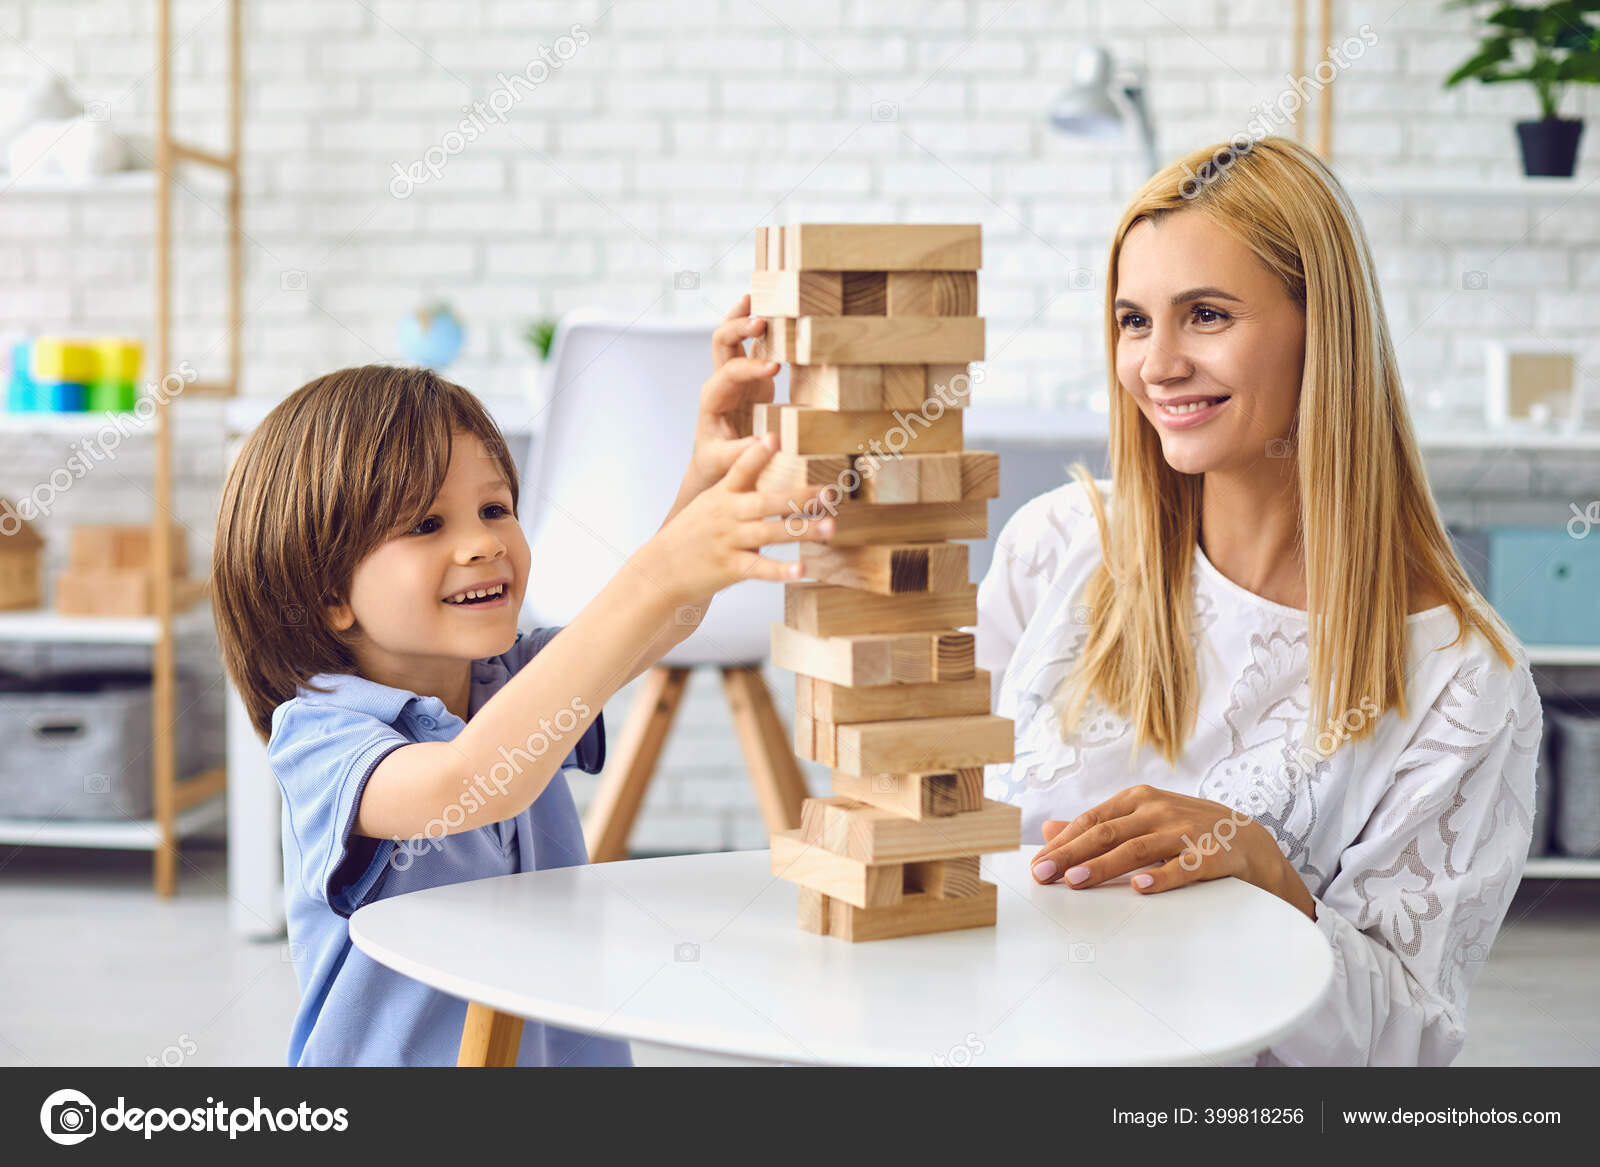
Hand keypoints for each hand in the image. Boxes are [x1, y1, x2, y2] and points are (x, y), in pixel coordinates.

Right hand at [634, 431, 830, 610]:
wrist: (662, 569)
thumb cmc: (691, 534)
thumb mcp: (709, 503)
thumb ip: (739, 488)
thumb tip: (769, 469)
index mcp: (723, 495)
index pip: (740, 469)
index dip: (756, 453)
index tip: (774, 437)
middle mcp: (727, 515)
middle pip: (766, 502)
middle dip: (799, 496)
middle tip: (829, 492)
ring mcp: (730, 541)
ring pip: (770, 533)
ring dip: (802, 530)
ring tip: (829, 527)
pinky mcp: (731, 567)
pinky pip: (760, 568)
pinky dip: (781, 570)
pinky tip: (802, 570)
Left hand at [687, 295, 777, 491]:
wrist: (713, 464)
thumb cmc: (716, 465)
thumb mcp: (724, 463)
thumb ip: (740, 453)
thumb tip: (763, 444)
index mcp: (713, 399)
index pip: (730, 373)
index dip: (751, 368)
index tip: (776, 369)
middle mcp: (721, 381)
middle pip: (722, 341)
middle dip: (739, 327)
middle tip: (762, 320)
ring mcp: (735, 376)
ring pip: (733, 336)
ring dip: (743, 314)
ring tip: (758, 294)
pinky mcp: (750, 378)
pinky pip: (752, 346)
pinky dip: (759, 327)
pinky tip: (772, 309)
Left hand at [1028, 784, 1315, 917]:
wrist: (1251, 842)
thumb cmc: (1186, 831)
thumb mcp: (1142, 820)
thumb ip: (1099, 826)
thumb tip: (1050, 831)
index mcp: (1138, 800)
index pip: (1092, 821)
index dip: (1062, 843)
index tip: (1036, 865)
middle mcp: (1159, 810)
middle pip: (1107, 833)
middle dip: (1071, 855)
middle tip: (1043, 875)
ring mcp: (1186, 830)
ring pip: (1137, 848)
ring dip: (1104, 865)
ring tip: (1075, 881)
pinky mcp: (1213, 853)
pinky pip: (1184, 865)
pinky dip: (1162, 876)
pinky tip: (1140, 887)